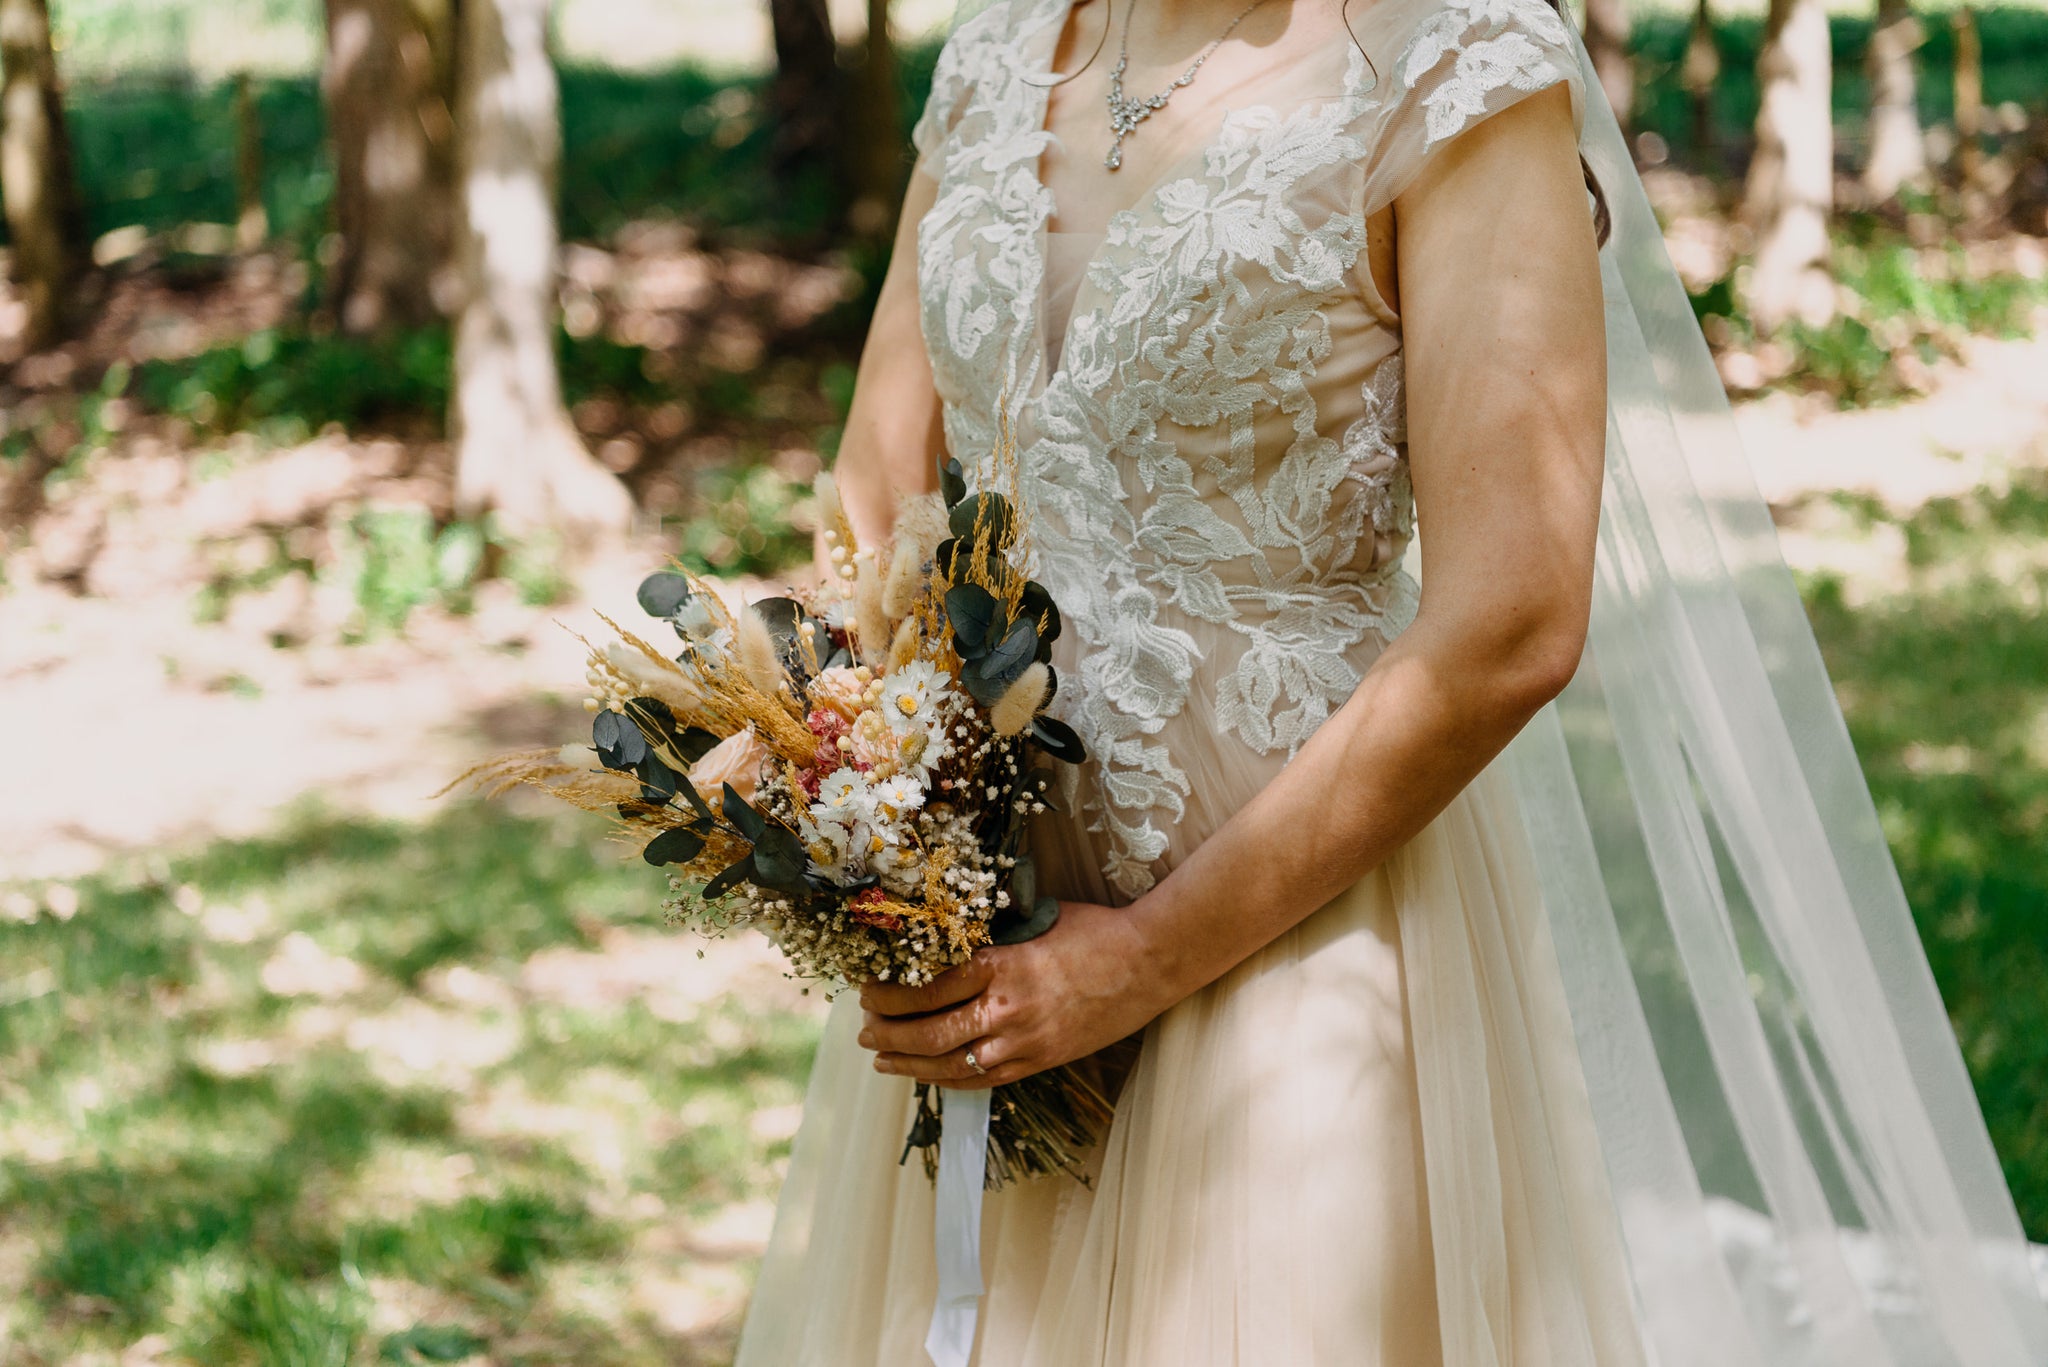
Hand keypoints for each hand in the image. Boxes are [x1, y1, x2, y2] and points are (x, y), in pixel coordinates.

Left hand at [856, 899, 1168, 1088]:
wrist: (1149, 964)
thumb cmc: (1094, 931)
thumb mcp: (1033, 919)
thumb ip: (990, 936)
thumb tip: (944, 939)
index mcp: (1001, 966)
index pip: (926, 989)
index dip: (888, 995)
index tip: (867, 991)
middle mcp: (1007, 1010)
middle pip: (929, 1034)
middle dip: (887, 1035)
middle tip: (863, 1030)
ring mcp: (1025, 1043)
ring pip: (951, 1066)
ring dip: (909, 1065)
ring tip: (882, 1060)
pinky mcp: (1041, 1062)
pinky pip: (984, 1080)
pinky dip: (949, 1080)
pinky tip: (930, 1074)